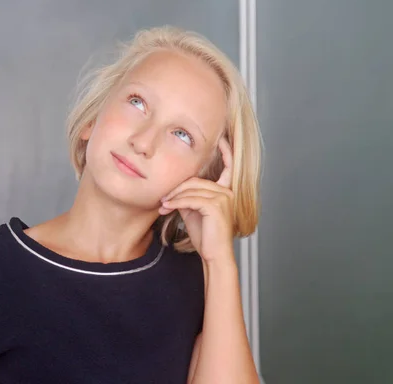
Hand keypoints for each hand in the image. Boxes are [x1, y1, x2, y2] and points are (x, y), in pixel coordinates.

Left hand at [159, 138, 234, 263]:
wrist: (214, 254)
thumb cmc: (205, 234)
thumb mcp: (194, 210)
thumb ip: (189, 195)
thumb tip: (174, 189)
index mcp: (225, 191)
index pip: (229, 166)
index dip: (226, 151)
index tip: (221, 138)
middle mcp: (227, 192)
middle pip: (195, 180)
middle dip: (176, 189)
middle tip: (163, 200)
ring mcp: (223, 198)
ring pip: (191, 189)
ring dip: (173, 197)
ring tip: (163, 206)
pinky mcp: (216, 206)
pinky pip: (190, 199)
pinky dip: (176, 203)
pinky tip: (167, 208)